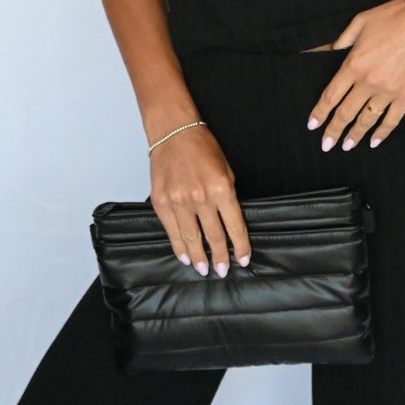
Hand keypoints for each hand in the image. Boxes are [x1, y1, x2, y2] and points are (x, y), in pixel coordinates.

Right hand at [147, 126, 251, 274]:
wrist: (174, 133)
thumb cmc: (202, 147)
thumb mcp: (226, 170)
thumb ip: (228, 197)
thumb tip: (229, 223)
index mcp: (222, 189)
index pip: (234, 226)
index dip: (240, 246)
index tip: (243, 259)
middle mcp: (201, 197)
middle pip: (213, 236)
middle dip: (220, 257)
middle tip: (222, 271)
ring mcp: (178, 201)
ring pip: (191, 238)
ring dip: (198, 257)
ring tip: (204, 269)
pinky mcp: (161, 201)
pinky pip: (171, 230)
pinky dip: (178, 246)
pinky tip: (184, 256)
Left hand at [307, 0, 404, 151]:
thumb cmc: (398, 16)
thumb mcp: (361, 21)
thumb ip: (341, 40)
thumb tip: (327, 50)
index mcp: (354, 63)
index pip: (330, 96)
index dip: (319, 113)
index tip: (312, 125)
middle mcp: (368, 81)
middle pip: (345, 113)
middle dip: (333, 131)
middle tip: (326, 144)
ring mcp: (389, 91)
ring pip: (366, 120)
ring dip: (355, 135)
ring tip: (346, 146)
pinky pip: (391, 120)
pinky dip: (382, 133)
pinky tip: (374, 142)